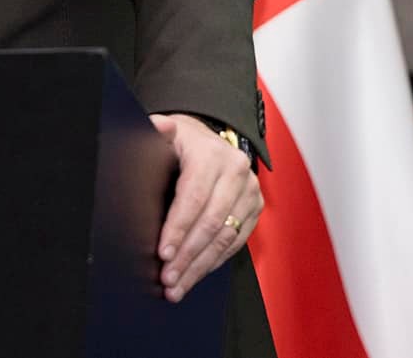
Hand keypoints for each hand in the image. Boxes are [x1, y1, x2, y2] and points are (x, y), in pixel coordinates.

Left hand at [149, 112, 262, 302]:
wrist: (208, 139)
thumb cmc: (182, 142)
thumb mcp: (166, 133)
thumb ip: (157, 131)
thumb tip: (159, 126)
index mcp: (211, 154)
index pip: (194, 197)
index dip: (178, 228)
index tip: (163, 253)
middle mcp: (236, 171)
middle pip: (211, 222)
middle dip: (188, 255)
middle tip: (168, 279)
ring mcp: (249, 190)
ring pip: (226, 237)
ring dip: (200, 265)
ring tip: (179, 285)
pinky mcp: (255, 206)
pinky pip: (237, 241)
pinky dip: (215, 261)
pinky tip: (197, 273)